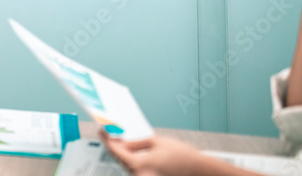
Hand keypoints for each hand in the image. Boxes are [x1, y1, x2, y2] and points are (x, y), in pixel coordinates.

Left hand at [101, 132, 223, 175]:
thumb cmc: (182, 156)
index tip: (102, 131)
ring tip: (120, 139)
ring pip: (126, 165)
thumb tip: (122, 142)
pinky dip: (131, 159)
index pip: (115, 151)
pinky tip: (131, 150)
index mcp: (139, 164)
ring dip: (122, 153)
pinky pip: (135, 169)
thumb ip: (136, 143)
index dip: (106, 139)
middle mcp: (140, 175)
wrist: (199, 170)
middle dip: (113, 145)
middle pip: (119, 159)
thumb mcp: (156, 142)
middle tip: (109, 133)